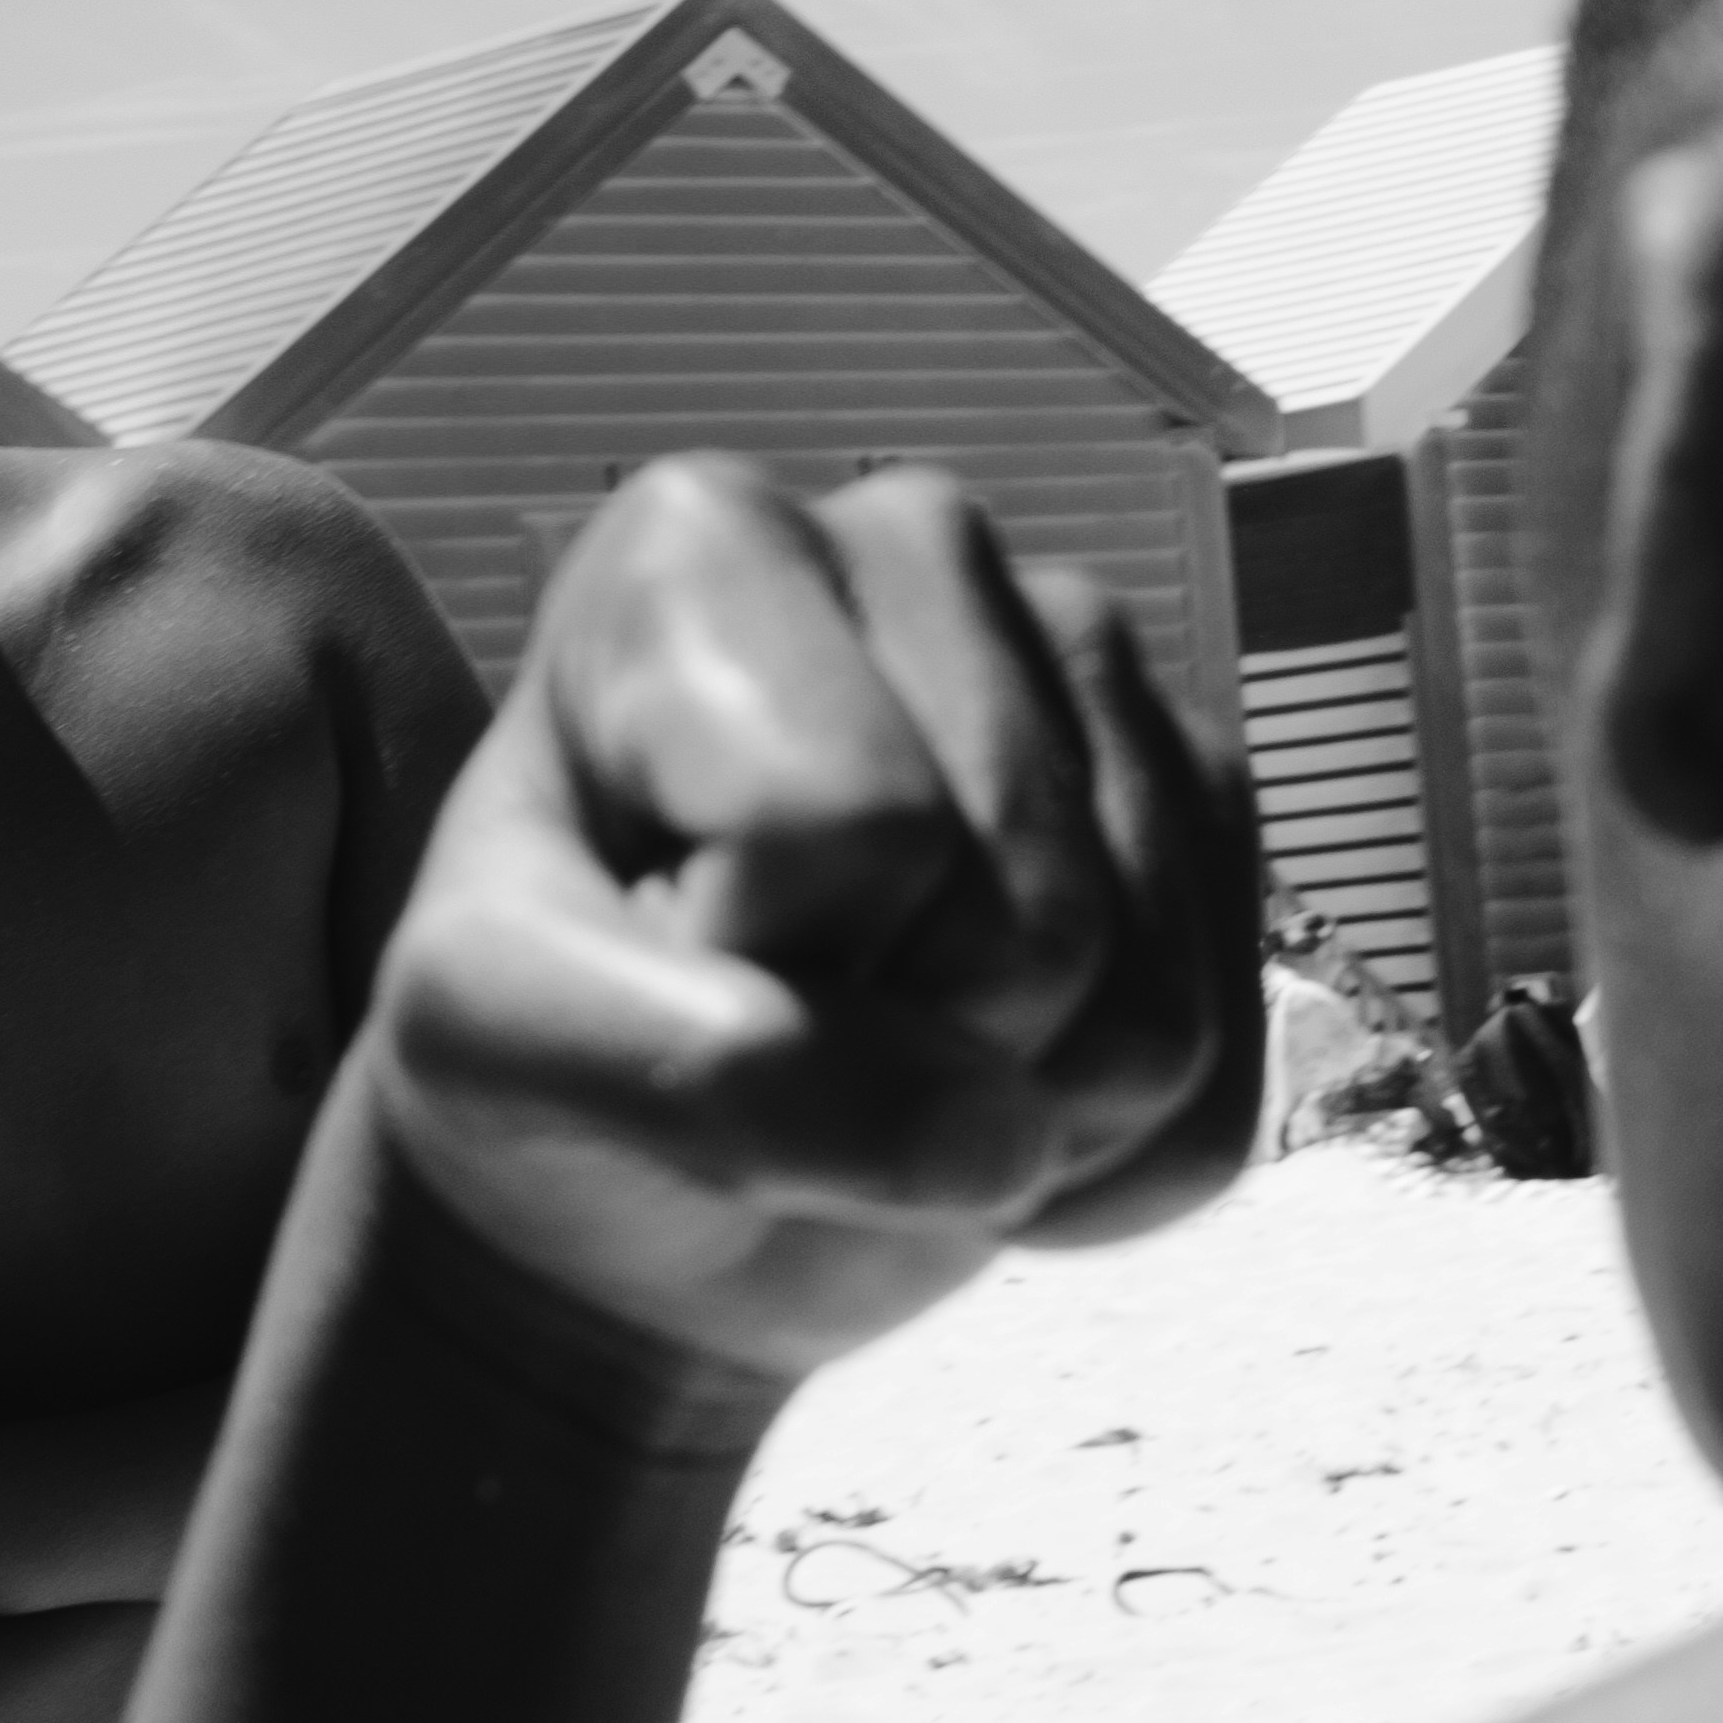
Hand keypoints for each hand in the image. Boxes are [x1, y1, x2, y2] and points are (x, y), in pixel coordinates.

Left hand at [360, 462, 1257, 1388]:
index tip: (655, 959)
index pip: (851, 822)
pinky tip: (983, 1100)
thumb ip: (690, 1069)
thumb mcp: (496, 1046)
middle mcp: (930, 550)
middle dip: (896, 1055)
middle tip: (773, 1029)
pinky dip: (1094, 1171)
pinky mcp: (1208, 807)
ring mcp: (1097, 670)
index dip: (755, 963)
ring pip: (1150, 1018)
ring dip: (1000, 1130)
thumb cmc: (547, 1065)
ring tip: (871, 1069)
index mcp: (711, 544)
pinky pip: (1227, 1079)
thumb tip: (993, 1138)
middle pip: (1026, 929)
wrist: (662, 1178)